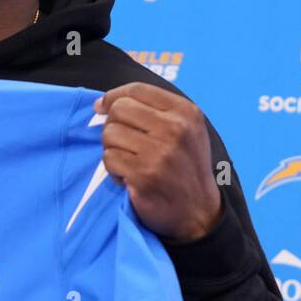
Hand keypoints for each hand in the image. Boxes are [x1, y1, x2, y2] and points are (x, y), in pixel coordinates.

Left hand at [95, 83, 222, 242]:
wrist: (198, 211)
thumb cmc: (185, 167)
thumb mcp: (185, 130)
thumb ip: (152, 110)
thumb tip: (103, 103)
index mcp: (185, 112)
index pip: (137, 90)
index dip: (113, 96)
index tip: (102, 107)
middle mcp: (175, 128)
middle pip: (119, 110)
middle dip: (112, 125)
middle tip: (122, 144)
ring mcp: (159, 152)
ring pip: (109, 134)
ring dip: (112, 150)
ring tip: (129, 162)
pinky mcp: (144, 174)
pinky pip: (108, 159)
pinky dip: (113, 170)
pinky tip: (129, 177)